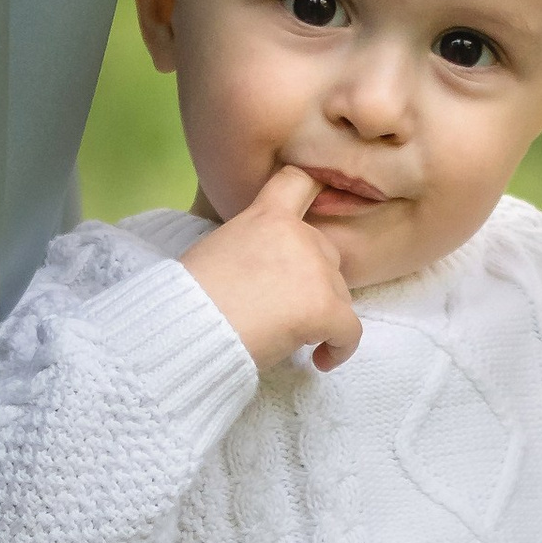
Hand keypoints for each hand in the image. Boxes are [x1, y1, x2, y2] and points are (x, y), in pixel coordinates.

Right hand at [181, 167, 364, 372]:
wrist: (191, 326)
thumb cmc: (191, 296)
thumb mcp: (216, 249)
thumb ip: (250, 245)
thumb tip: (263, 270)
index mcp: (266, 216)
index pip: (299, 182)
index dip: (314, 191)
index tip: (319, 208)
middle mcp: (299, 235)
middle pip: (326, 253)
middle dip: (313, 281)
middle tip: (286, 308)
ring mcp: (316, 271)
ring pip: (340, 294)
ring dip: (323, 315)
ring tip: (292, 337)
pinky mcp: (326, 308)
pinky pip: (349, 331)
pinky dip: (340, 348)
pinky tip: (321, 360)